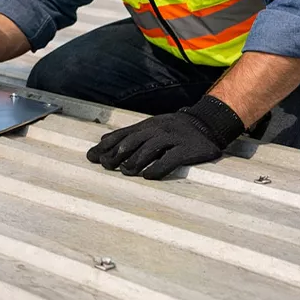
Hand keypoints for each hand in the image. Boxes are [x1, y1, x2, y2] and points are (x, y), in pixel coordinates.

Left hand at [85, 95, 244, 179]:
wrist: (208, 124)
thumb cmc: (174, 130)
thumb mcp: (151, 128)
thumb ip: (129, 135)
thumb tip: (102, 141)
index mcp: (147, 125)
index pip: (123, 134)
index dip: (107, 146)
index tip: (92, 157)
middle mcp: (158, 129)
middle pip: (134, 140)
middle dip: (117, 153)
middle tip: (106, 165)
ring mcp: (174, 138)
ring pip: (151, 148)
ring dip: (136, 160)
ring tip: (125, 171)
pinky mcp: (188, 149)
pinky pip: (171, 158)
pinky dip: (157, 167)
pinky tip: (148, 175)